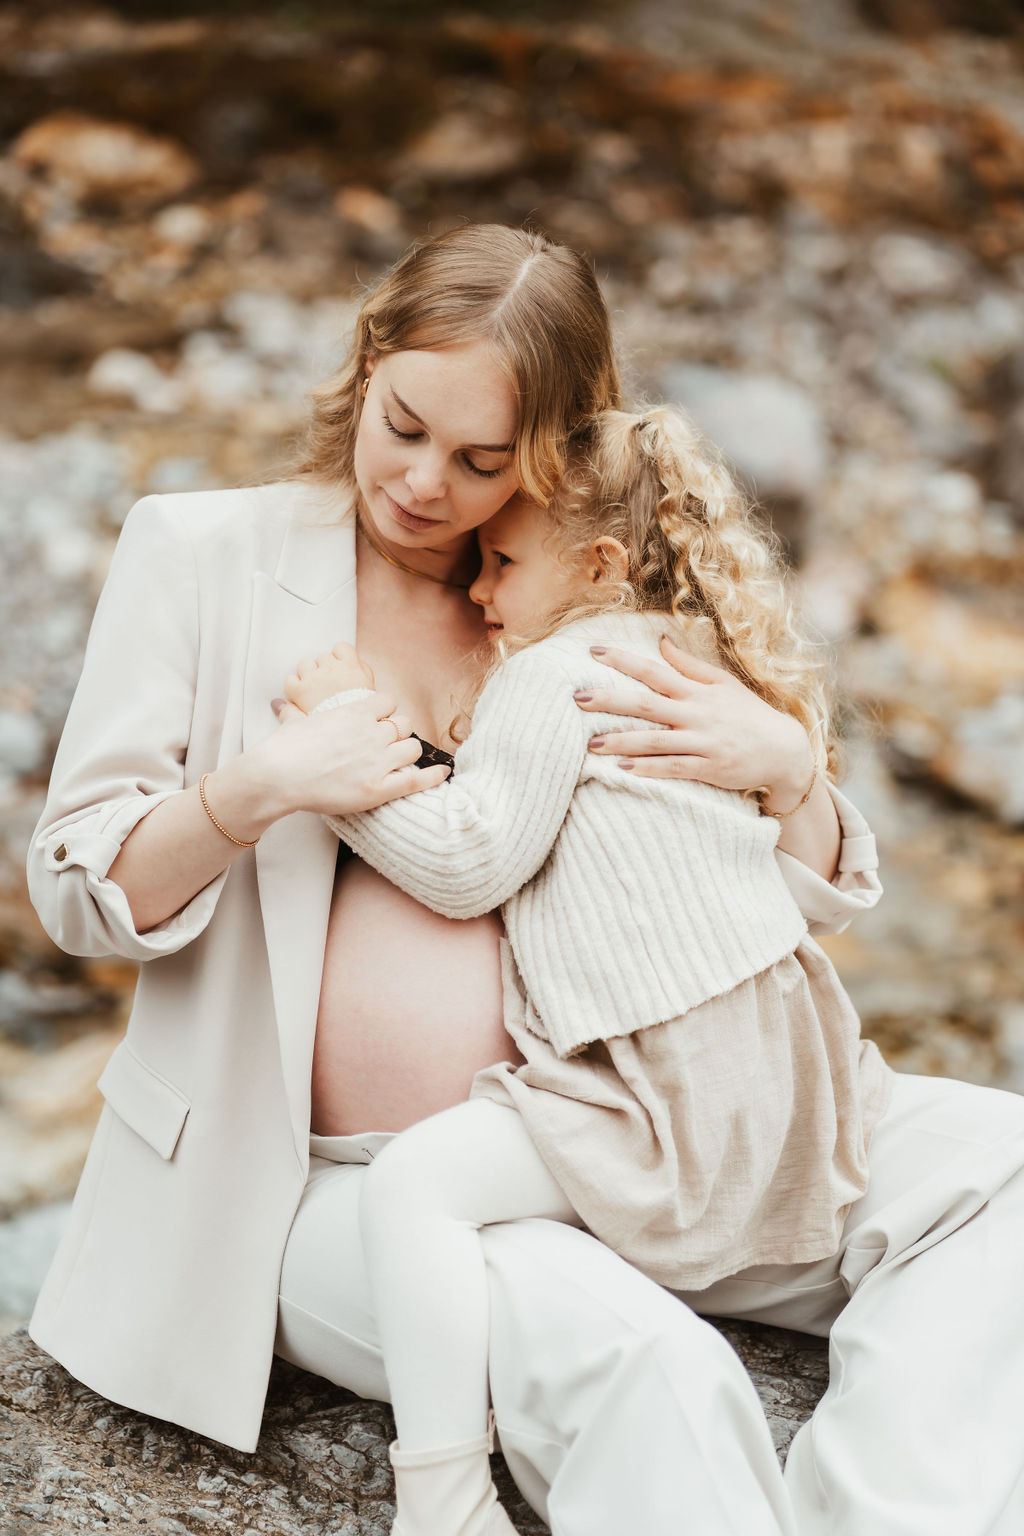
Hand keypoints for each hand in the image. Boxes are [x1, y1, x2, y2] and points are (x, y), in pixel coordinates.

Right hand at [251, 691, 447, 816]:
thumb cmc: (282, 750)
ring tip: (398, 761)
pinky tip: (443, 773)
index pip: (388, 702)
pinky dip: (432, 776)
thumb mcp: (293, 722)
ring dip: (407, 753)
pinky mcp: (378, 788)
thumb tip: (281, 704)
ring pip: (413, 748)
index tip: (379, 722)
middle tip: (386, 746)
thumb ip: (295, 712)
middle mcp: (371, 732)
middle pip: (404, 725)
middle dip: (397, 733)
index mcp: (354, 712)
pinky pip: (416, 779)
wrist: (277, 775)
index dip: (386, 712)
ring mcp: (377, 760)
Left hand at [283, 641, 374, 713]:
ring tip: (314, 690)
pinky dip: (293, 686)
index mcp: (350, 666)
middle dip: (324, 669)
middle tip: (328, 685)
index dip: (338, 656)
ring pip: (304, 665)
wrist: (348, 730)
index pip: (340, 647)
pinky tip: (301, 694)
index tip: (339, 666)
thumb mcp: (371, 687)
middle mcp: (331, 668)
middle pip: (322, 657)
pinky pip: (290, 680)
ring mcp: (313, 679)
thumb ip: (363, 670)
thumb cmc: (361, 710)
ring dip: (308, 674)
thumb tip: (355, 662)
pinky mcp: (299, 691)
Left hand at [577, 634, 814, 799]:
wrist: (784, 751)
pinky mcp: (709, 768)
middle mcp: (696, 713)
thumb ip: (689, 665)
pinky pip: (673, 768)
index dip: (622, 660)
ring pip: (654, 740)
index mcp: (697, 691)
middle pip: (645, 704)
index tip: (592, 650)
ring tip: (590, 744)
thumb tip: (661, 642)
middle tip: (577, 698)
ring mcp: (702, 741)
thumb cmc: (749, 715)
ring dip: (621, 740)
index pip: (653, 670)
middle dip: (610, 700)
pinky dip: (647, 768)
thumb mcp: (723, 684)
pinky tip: (621, 769)